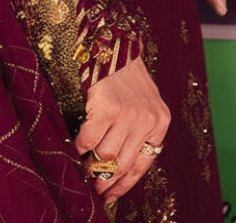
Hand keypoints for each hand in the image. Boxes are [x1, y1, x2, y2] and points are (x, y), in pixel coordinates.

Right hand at [74, 56, 169, 202]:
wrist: (114, 40)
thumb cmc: (126, 71)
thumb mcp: (143, 100)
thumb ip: (138, 128)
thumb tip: (116, 164)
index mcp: (159, 122)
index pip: (143, 165)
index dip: (125, 184)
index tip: (112, 195)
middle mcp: (147, 120)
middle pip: (124, 165)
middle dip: (107, 181)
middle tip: (94, 189)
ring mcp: (128, 114)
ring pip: (106, 156)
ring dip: (92, 167)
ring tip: (83, 171)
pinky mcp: (107, 107)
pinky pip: (89, 138)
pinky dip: (80, 147)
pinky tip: (76, 148)